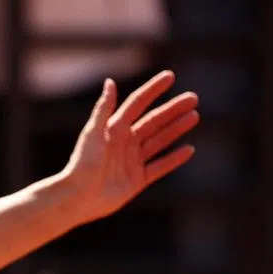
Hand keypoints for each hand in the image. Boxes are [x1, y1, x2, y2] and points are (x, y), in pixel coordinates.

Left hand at [62, 70, 198, 225]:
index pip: (137, 104)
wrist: (78, 197)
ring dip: (176, 129)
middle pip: (153, 122)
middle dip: (173, 109)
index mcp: (114, 129)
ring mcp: (132, 161)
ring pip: (159, 141)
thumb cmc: (82, 163)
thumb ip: (103, 109)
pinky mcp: (137, 180)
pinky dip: (174, 159)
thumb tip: (110, 82)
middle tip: (193, 98)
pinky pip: (160, 167)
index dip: (153, 90)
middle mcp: (124, 143)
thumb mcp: (93, 133)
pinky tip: (189, 149)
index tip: (170, 76)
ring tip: (194, 116)